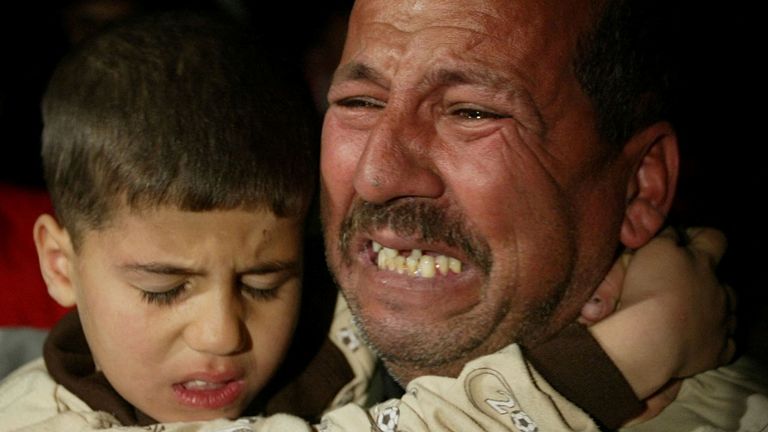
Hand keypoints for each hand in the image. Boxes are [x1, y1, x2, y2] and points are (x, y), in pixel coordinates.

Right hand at [589, 227, 735, 399]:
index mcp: (703, 263)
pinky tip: (699, 341)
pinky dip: (716, 341)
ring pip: (729, 313)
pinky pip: (727, 345)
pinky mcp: (718, 353)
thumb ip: (665, 235)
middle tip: (681, 286)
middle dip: (708, 282)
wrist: (650, 342)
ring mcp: (722, 324)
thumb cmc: (649, 291)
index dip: (700, 237)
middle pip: (724, 282)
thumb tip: (671, 229)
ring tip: (690, 315)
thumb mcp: (651, 249)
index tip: (682, 241)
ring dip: (714, 311)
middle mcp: (720, 292)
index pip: (713, 239)